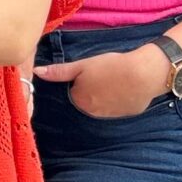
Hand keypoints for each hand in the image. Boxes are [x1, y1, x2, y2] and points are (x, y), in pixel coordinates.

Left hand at [34, 42, 168, 118]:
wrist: (145, 74)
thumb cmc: (111, 66)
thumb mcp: (82, 65)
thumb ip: (59, 72)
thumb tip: (37, 72)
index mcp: (79, 101)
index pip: (72, 92)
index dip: (79, 80)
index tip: (89, 72)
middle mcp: (92, 113)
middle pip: (86, 100)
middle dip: (91, 89)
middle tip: (103, 74)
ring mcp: (110, 116)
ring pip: (101, 104)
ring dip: (104, 95)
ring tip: (114, 80)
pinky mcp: (126, 114)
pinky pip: (116, 107)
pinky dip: (117, 99)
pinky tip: (123, 88)